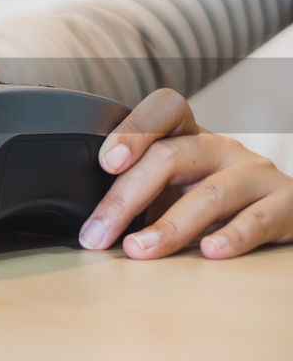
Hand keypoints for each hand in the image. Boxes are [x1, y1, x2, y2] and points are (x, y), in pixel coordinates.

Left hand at [78, 88, 292, 258]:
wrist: (282, 210)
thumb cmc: (212, 198)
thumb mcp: (172, 187)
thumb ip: (136, 192)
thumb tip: (86, 224)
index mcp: (188, 136)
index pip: (164, 109)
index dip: (134, 128)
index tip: (106, 162)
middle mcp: (221, 148)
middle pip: (170, 157)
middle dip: (125, 198)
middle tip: (97, 233)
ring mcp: (254, 173)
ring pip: (210, 193)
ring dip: (169, 226)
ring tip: (138, 250)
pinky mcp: (285, 204)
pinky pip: (257, 219)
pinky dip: (232, 236)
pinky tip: (209, 251)